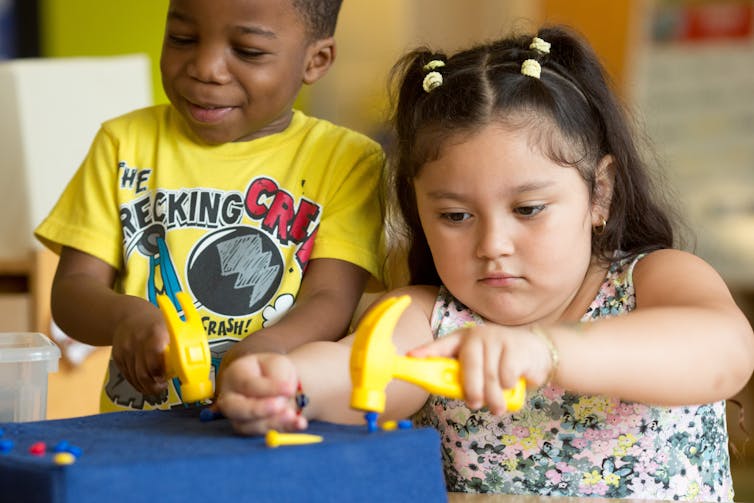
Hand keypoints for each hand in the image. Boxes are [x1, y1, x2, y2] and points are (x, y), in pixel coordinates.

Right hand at [111, 301, 168, 395]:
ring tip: (156, 387)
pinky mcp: (117, 357)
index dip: (162, 373)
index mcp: (156, 332)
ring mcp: (126, 349)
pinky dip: (137, 384)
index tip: (168, 378)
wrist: (129, 315)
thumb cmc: (154, 323)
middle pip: (144, 372)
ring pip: (135, 378)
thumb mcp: (169, 327)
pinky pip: (128, 376)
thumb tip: (190, 364)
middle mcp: (138, 341)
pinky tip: (145, 383)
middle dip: (154, 385)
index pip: (156, 358)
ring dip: (146, 387)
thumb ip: (177, 345)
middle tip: (162, 387)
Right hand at [215, 353, 305, 435]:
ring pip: (251, 425)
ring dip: (274, 422)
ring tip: (293, 415)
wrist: (278, 383)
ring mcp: (238, 417)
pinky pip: (265, 433)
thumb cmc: (273, 370)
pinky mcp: (251, 430)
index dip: (269, 388)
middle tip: (280, 406)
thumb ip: (277, 378)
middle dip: (259, 410)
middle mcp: (230, 398)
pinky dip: (285, 429)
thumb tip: (280, 400)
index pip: (248, 384)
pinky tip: (299, 424)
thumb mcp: (277, 364)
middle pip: (237, 409)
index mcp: (235, 375)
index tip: (290, 389)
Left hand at [408, 324, 552, 414]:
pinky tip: (512, 386)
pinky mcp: (515, 347)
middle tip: (474, 404)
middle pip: (470, 365)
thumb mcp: (480, 365)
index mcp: (463, 339)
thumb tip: (449, 391)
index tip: (410, 357)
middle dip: (471, 388)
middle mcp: (478, 336)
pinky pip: (507, 375)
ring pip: (490, 375)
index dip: (426, 351)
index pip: (442, 345)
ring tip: (496, 408)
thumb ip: (465, 376)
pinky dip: (509, 386)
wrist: (536, 351)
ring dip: (493, 397)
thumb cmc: (500, 362)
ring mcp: (497, 339)